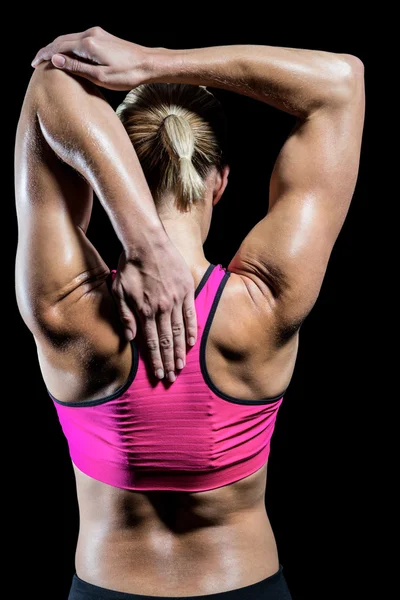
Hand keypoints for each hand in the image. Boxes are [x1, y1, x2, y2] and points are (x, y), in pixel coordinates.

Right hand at [31, 26, 149, 89]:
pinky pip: (79, 39)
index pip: (58, 47)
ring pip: (70, 38)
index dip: (44, 55)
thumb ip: (76, 67)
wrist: (148, 63)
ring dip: (57, 48)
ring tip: (48, 59)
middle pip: (61, 40)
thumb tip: (55, 59)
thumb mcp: (100, 76)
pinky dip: (68, 47)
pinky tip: (66, 55)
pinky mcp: (102, 36)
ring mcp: (97, 33)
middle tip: (36, 62)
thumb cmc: (127, 74)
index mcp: (88, 44)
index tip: (34, 64)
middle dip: (47, 50)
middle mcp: (90, 34)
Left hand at [112, 243, 197, 382]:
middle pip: (167, 341)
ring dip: (180, 350)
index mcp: (145, 310)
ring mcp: (176, 299)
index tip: (159, 374)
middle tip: (172, 378)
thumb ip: (125, 315)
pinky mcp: (186, 290)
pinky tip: (192, 343)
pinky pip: (191, 314)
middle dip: (169, 361)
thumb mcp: (119, 291)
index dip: (156, 360)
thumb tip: (130, 337)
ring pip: (179, 331)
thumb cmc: (129, 266)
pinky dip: (191, 330)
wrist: (147, 241)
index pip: (151, 342)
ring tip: (182, 365)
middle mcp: (162, 308)